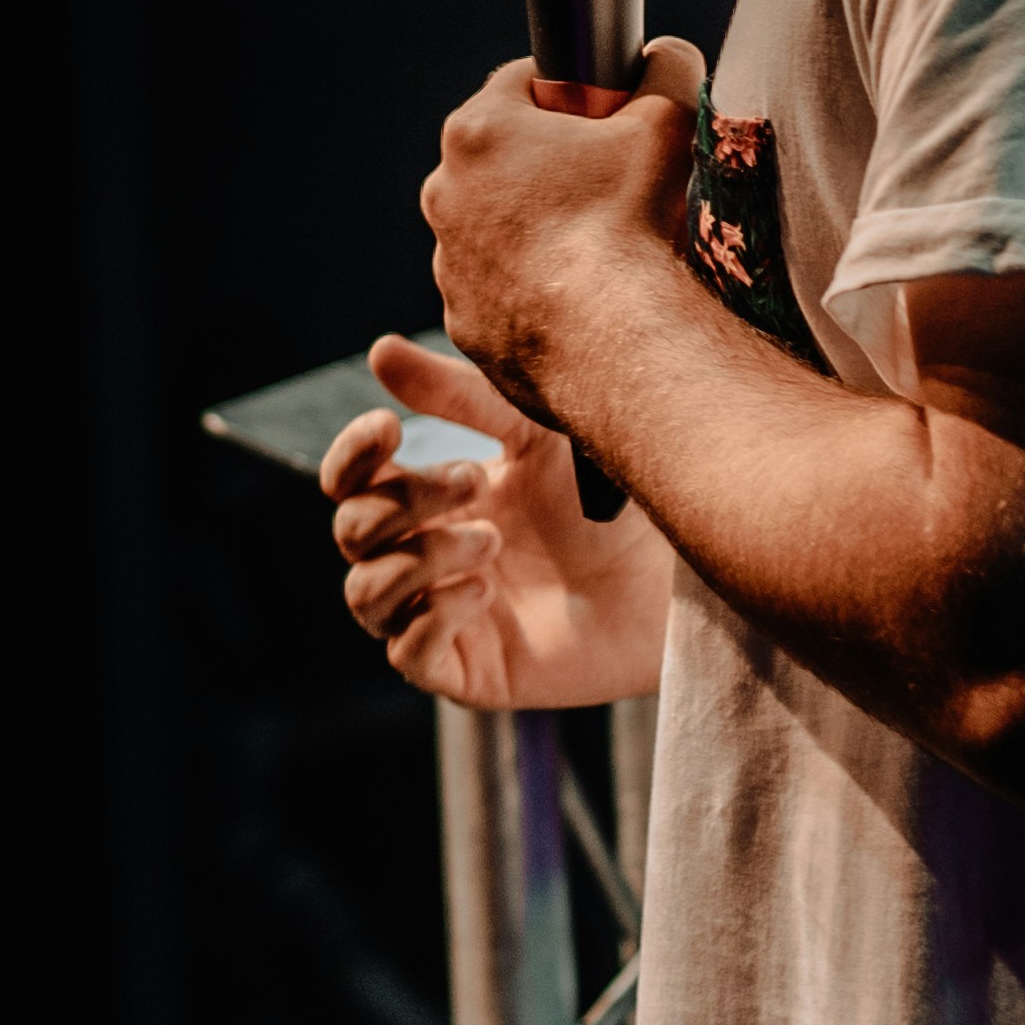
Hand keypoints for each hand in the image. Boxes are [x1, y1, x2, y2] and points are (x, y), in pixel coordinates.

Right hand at [320, 335, 671, 711]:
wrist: (673, 572)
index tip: (389, 427)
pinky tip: (484, 589)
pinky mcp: (472, 673)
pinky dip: (433, 615)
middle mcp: (427, 560)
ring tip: (490, 541)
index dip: (351, 456)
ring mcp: (445, 617)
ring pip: (367, 597)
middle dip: (402, 502)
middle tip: (473, 481)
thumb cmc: (610, 499)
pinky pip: (409, 655)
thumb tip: (380, 351)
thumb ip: (458, 396)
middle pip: (354, 534)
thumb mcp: (532, 433)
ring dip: (417, 559)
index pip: (351, 484)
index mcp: (433, 501)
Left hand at [415, 33, 710, 413]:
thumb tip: (664, 54)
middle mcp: (446, 194)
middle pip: (505, 158)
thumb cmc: (632, 222)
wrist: (617, 340)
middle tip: (610, 184)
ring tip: (599, 249)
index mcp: (479, 131)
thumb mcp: (667, 119)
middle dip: (553, 164)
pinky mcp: (465, 323)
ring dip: (539, 229)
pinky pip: (501, 291)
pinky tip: (581, 297)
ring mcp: (450, 264)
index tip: (608, 116)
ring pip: (499, 227)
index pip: (525, 82)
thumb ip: (665, 67)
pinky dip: (533, 289)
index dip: (575, 92)